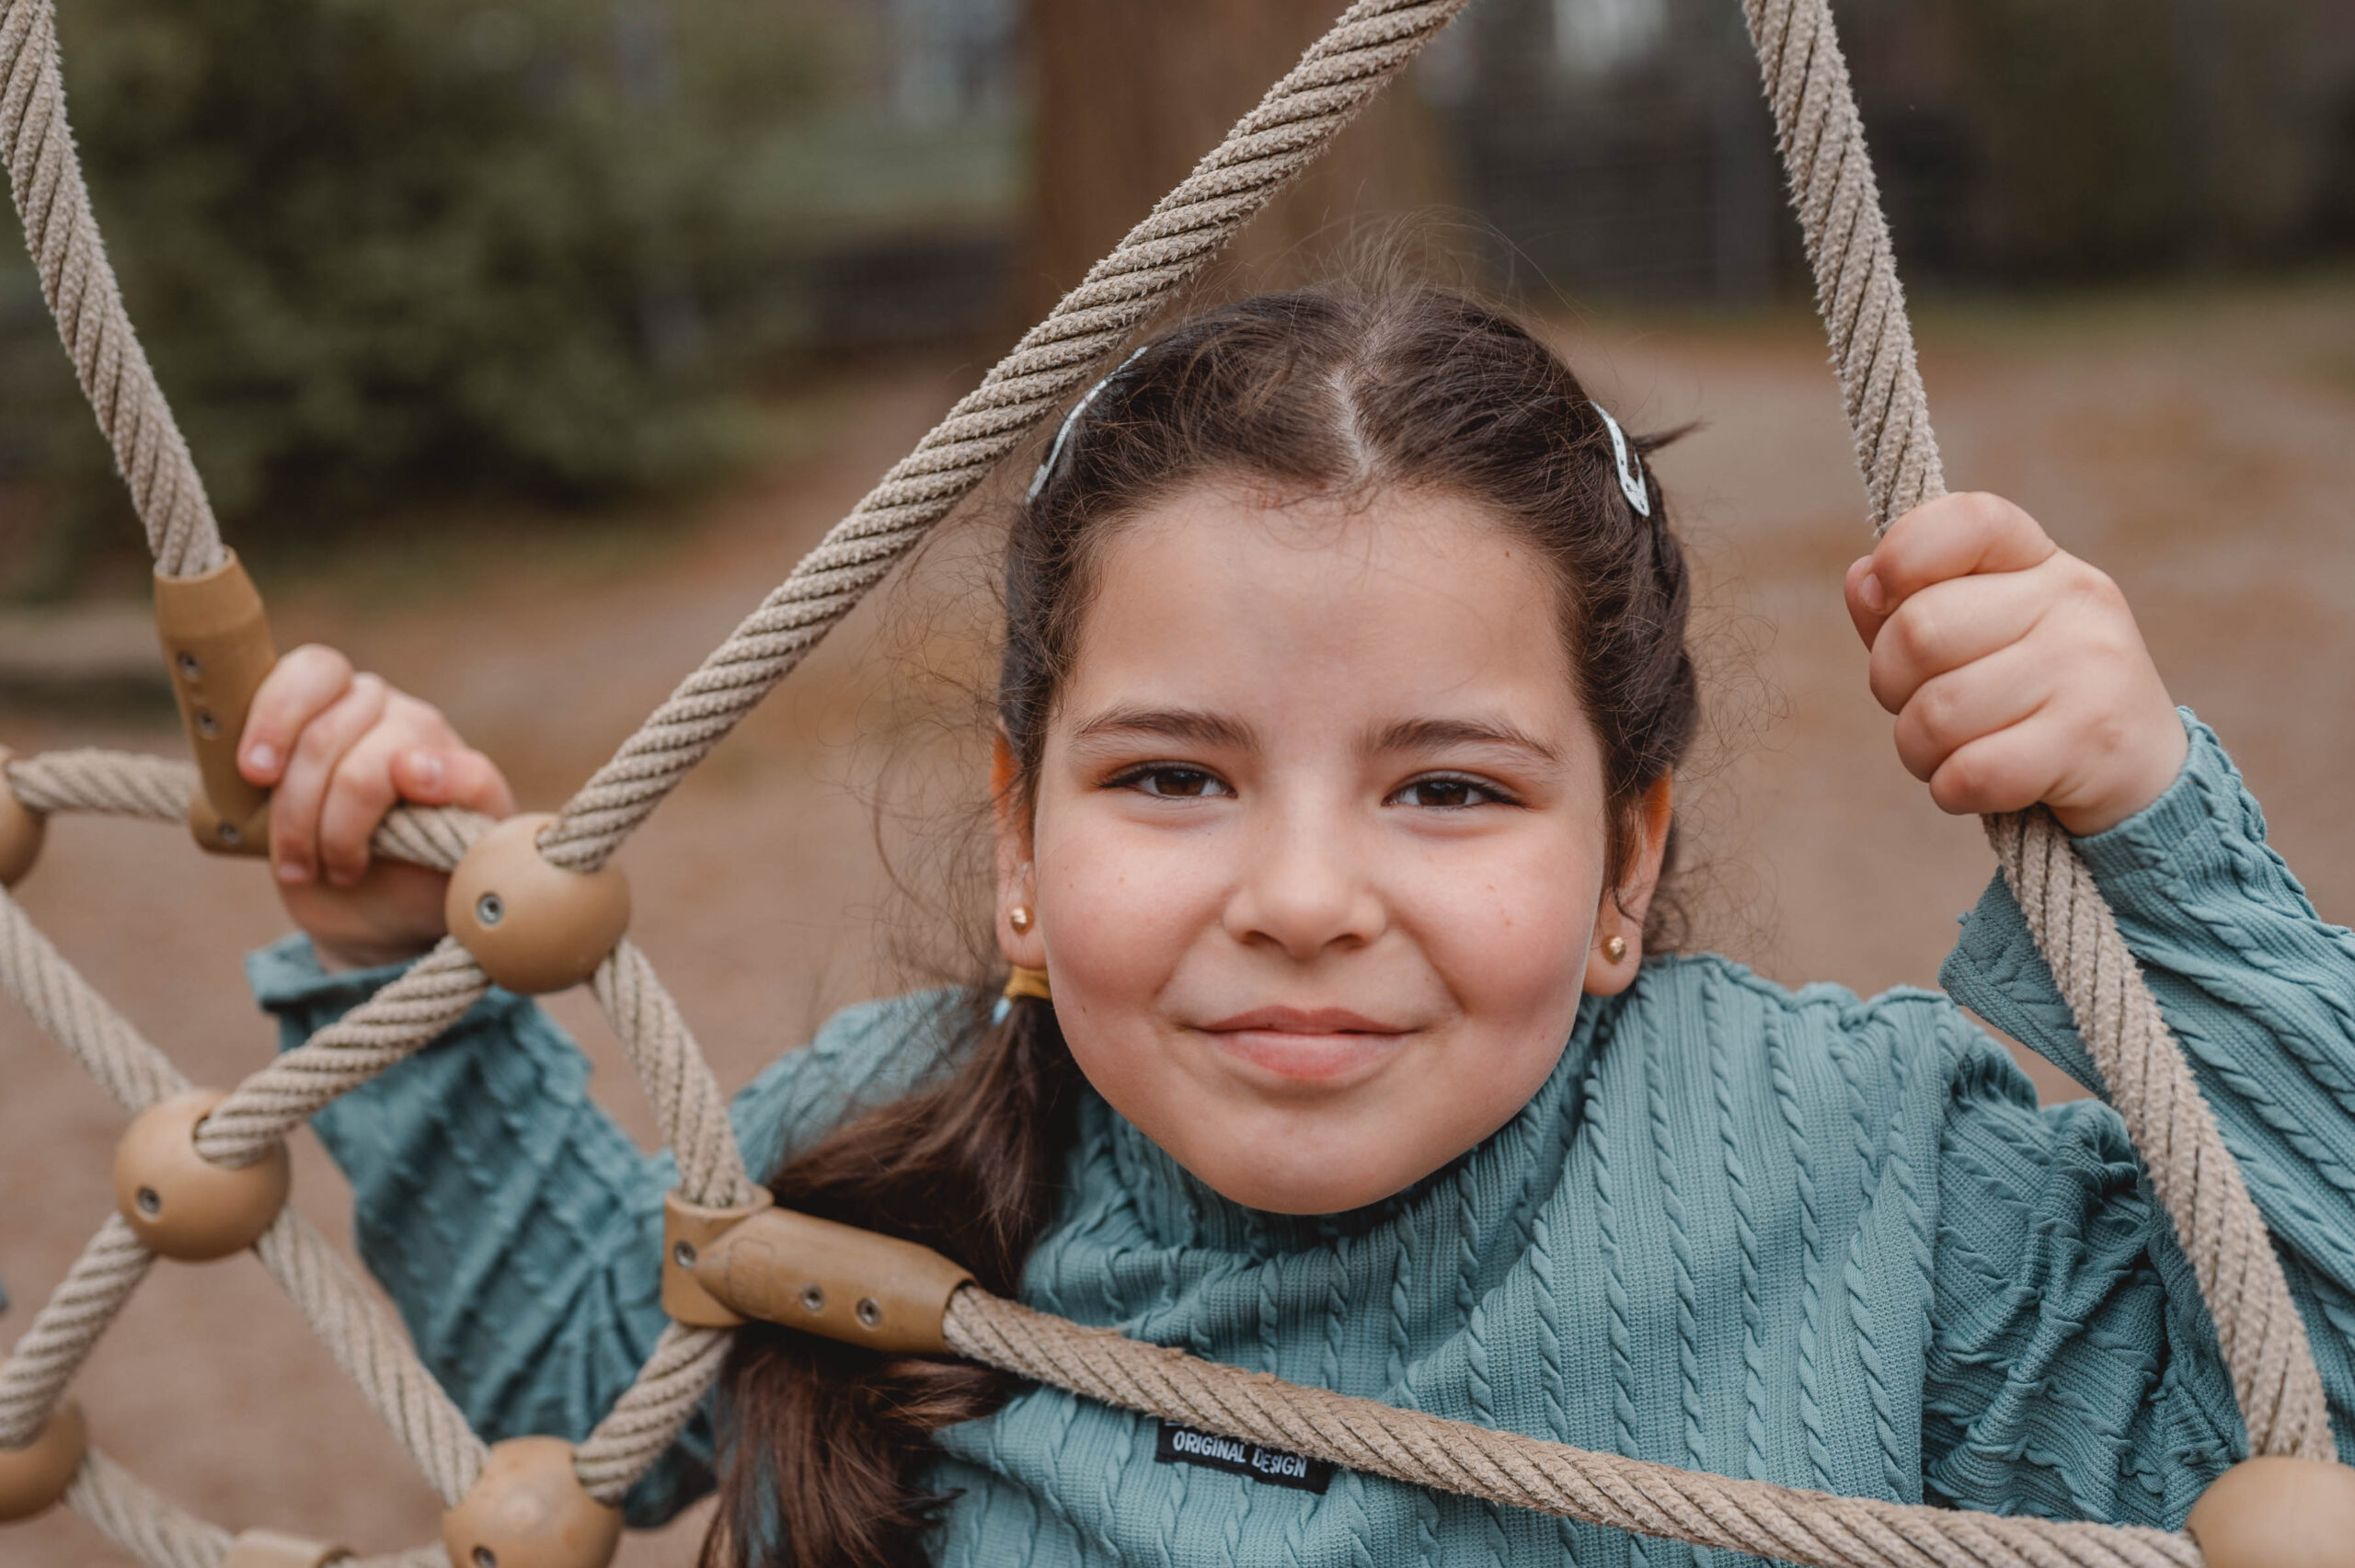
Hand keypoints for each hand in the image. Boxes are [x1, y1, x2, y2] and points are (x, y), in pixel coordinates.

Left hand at [238, 645, 515, 968]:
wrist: (378, 922)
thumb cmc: (323, 866)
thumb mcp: (278, 825)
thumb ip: (268, 786)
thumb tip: (260, 767)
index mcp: (335, 704)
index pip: (314, 670)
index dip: (277, 714)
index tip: (253, 773)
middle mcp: (386, 712)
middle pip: (328, 732)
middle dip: (297, 807)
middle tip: (293, 862)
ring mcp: (436, 743)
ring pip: (375, 765)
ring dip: (341, 830)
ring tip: (337, 869)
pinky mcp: (481, 788)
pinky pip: (469, 773)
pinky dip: (441, 783)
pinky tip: (413, 815)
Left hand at [1844, 492, 2186, 836]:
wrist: (2140, 772)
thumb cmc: (2029, 696)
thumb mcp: (1979, 633)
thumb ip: (1911, 603)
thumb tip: (1861, 580)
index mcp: (2039, 558)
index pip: (1967, 520)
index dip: (1902, 555)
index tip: (1881, 597)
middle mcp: (2074, 598)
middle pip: (1919, 631)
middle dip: (1891, 685)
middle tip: (1922, 705)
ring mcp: (2089, 666)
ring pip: (1936, 713)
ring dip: (1919, 748)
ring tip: (1954, 750)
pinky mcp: (2090, 741)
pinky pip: (1970, 772)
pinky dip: (1950, 789)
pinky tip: (1976, 783)